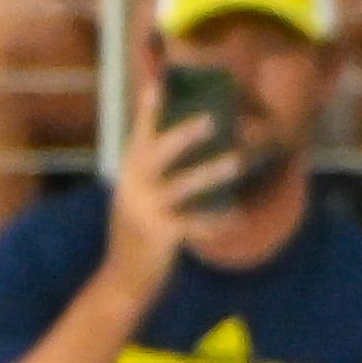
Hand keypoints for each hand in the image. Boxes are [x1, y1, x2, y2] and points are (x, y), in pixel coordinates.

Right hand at [102, 80, 238, 289]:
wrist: (124, 278)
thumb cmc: (141, 234)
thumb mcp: (139, 200)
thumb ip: (155, 178)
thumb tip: (187, 151)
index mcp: (128, 176)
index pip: (138, 138)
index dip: (148, 112)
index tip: (158, 84)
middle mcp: (132, 189)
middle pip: (155, 155)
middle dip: (182, 136)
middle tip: (211, 119)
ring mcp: (144, 212)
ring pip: (180, 186)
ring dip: (210, 173)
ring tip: (237, 162)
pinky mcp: (159, 235)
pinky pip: (195, 224)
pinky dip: (218, 221)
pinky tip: (237, 216)